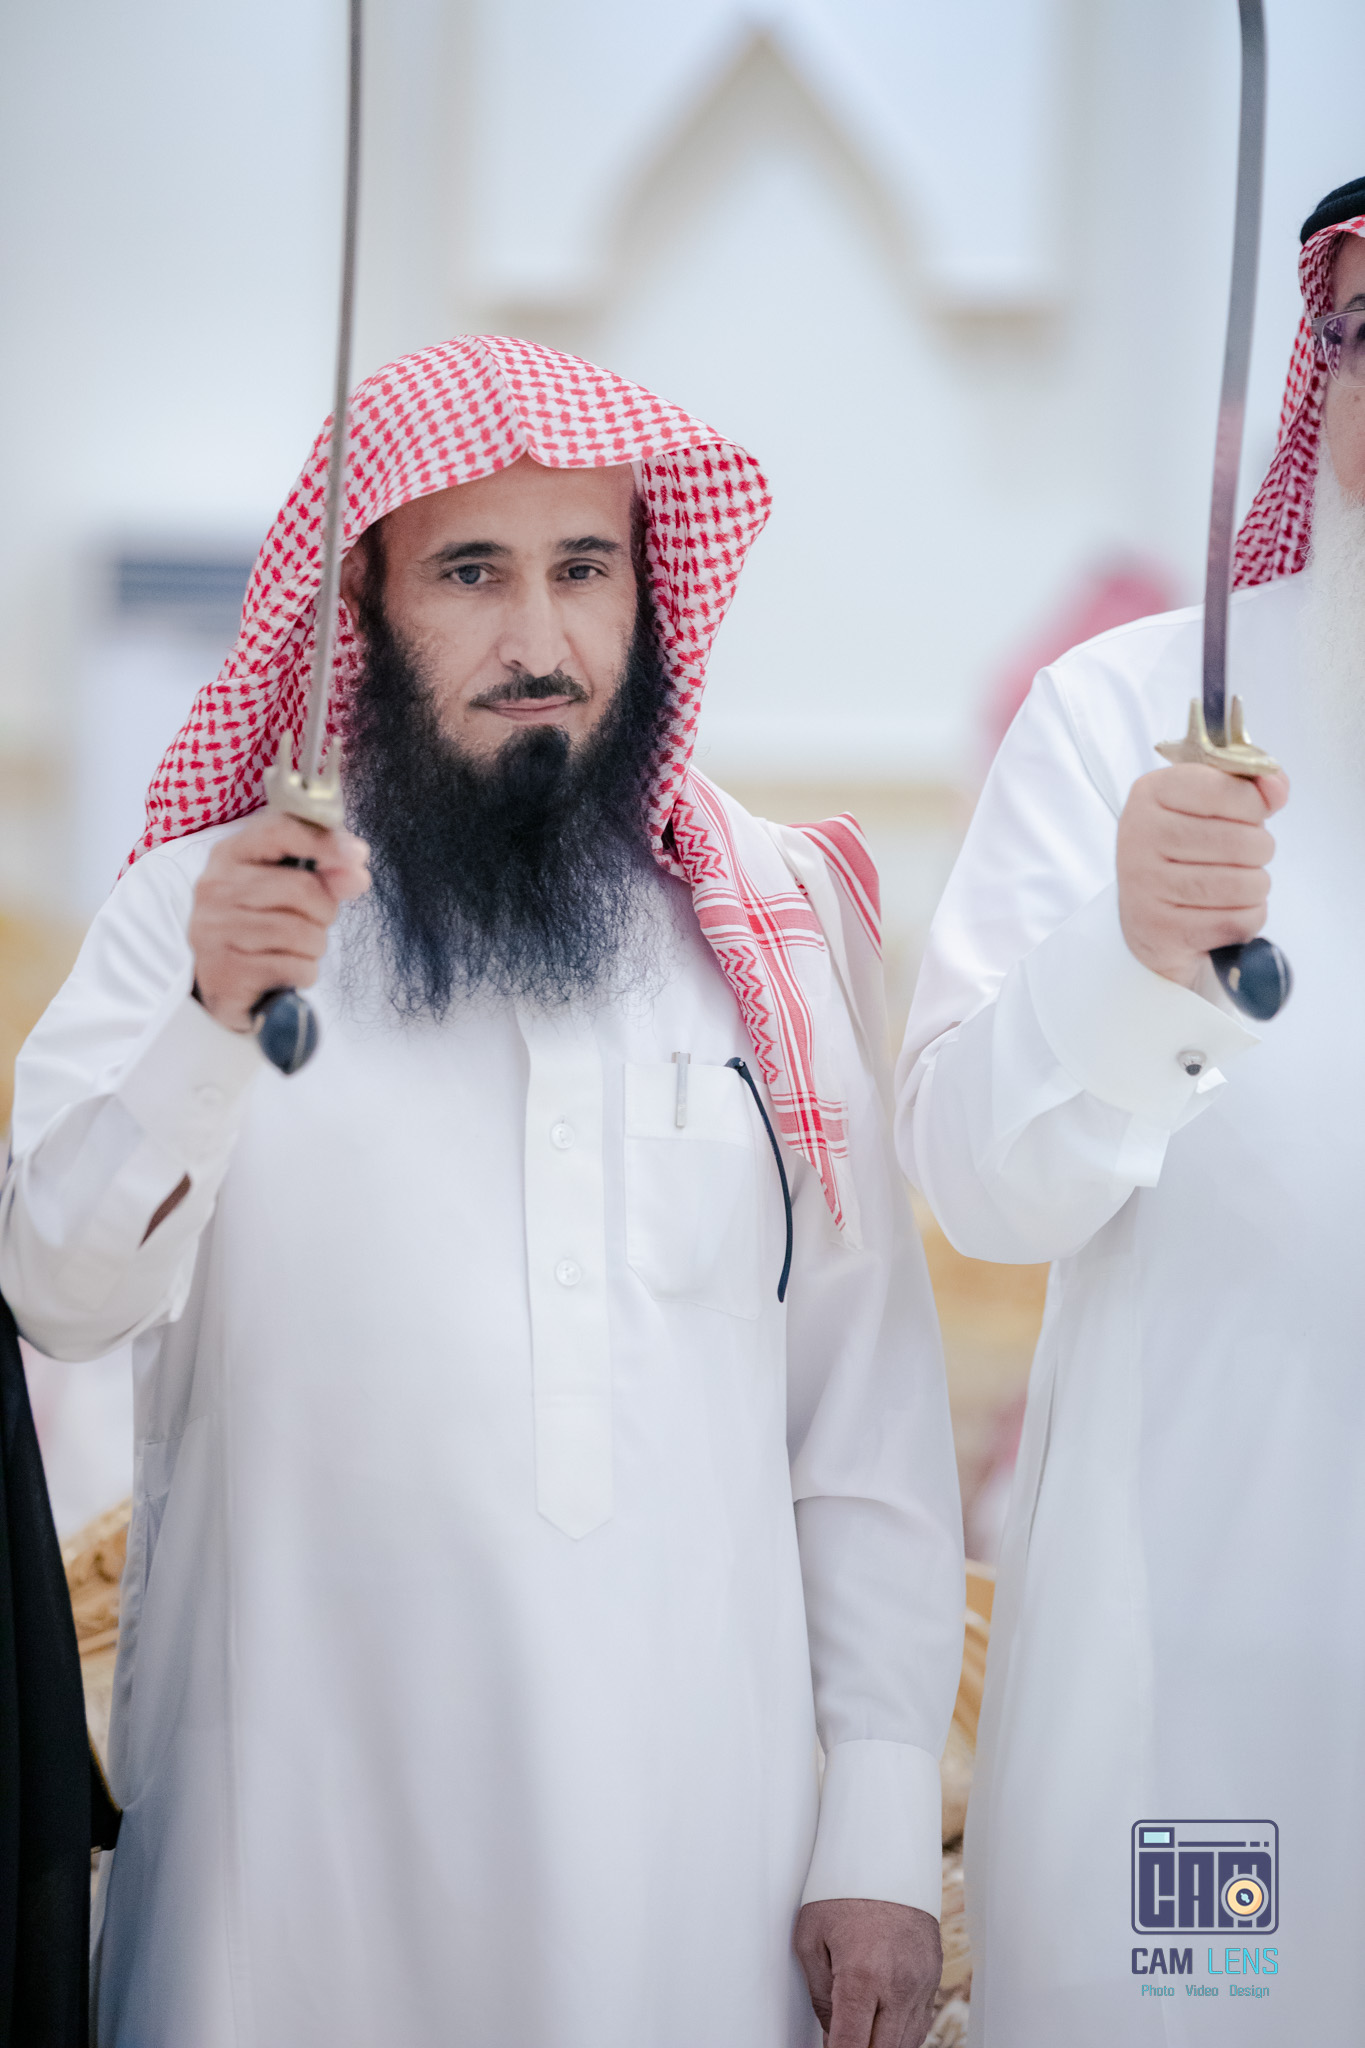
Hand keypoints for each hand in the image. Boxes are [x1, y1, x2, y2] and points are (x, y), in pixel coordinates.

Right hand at [188, 811, 369, 1032]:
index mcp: (230, 854)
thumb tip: (356, 870)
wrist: (218, 982)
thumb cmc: (259, 925)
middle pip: (300, 888)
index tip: (357, 854)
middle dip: (325, 910)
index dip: (323, 840)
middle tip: (316, 922)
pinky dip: (305, 972)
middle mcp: (216, 886)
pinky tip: (289, 970)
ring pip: (299, 932)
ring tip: (300, 948)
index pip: (278, 831)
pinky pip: (293, 967)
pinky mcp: (225, 970)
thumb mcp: (289, 891)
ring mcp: (215, 929)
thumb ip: (325, 875)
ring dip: (315, 945)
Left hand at [795, 1898, 941, 2047]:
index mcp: (862, 1976)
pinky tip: (883, 2030)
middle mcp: (898, 1985)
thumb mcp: (810, 1939)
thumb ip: (819, 1997)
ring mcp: (922, 1982)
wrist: (885, 1854)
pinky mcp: (934, 1976)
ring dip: (882, 2046)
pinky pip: (921, 2023)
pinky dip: (901, 2034)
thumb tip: (831, 2037)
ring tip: (860, 2034)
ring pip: (906, 2044)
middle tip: (840, 2041)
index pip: (851, 2047)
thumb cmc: (842, 1889)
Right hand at [1116, 763, 1288, 986]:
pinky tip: (1224, 911)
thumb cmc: (1187, 851)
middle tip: (1242, 856)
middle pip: (1242, 842)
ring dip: (1254, 887)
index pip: (1223, 789)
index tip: (1249, 814)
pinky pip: (1238, 921)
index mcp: (1150, 793)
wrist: (1149, 916)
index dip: (1254, 804)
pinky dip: (1246, 918)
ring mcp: (1146, 887)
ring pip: (1245, 885)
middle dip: (1259, 850)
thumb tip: (1277, 788)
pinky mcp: (1162, 931)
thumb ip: (1250, 785)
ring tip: (1234, 884)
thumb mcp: (1210, 804)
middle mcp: (1140, 837)